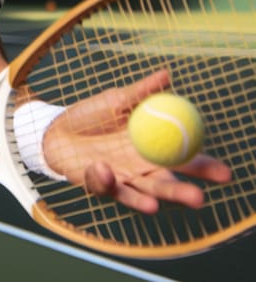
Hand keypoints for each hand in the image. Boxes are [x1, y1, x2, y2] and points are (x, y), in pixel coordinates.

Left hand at [42, 69, 231, 213]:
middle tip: (198, 198)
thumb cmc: (92, 114)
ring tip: (155, 206)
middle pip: (167, 185)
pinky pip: (104, 186)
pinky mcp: (98, 185)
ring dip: (147, 201)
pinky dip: (104, 178)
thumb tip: (167, 74)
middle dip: (182, 193)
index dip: (205, 167)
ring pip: (140, 195)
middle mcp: (142, 169)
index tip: (225, 174)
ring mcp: (121, 180)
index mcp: (153, 148)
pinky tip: (103, 167)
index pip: (185, 160)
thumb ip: (141, 93)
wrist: (56, 127)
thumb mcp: (116, 100)